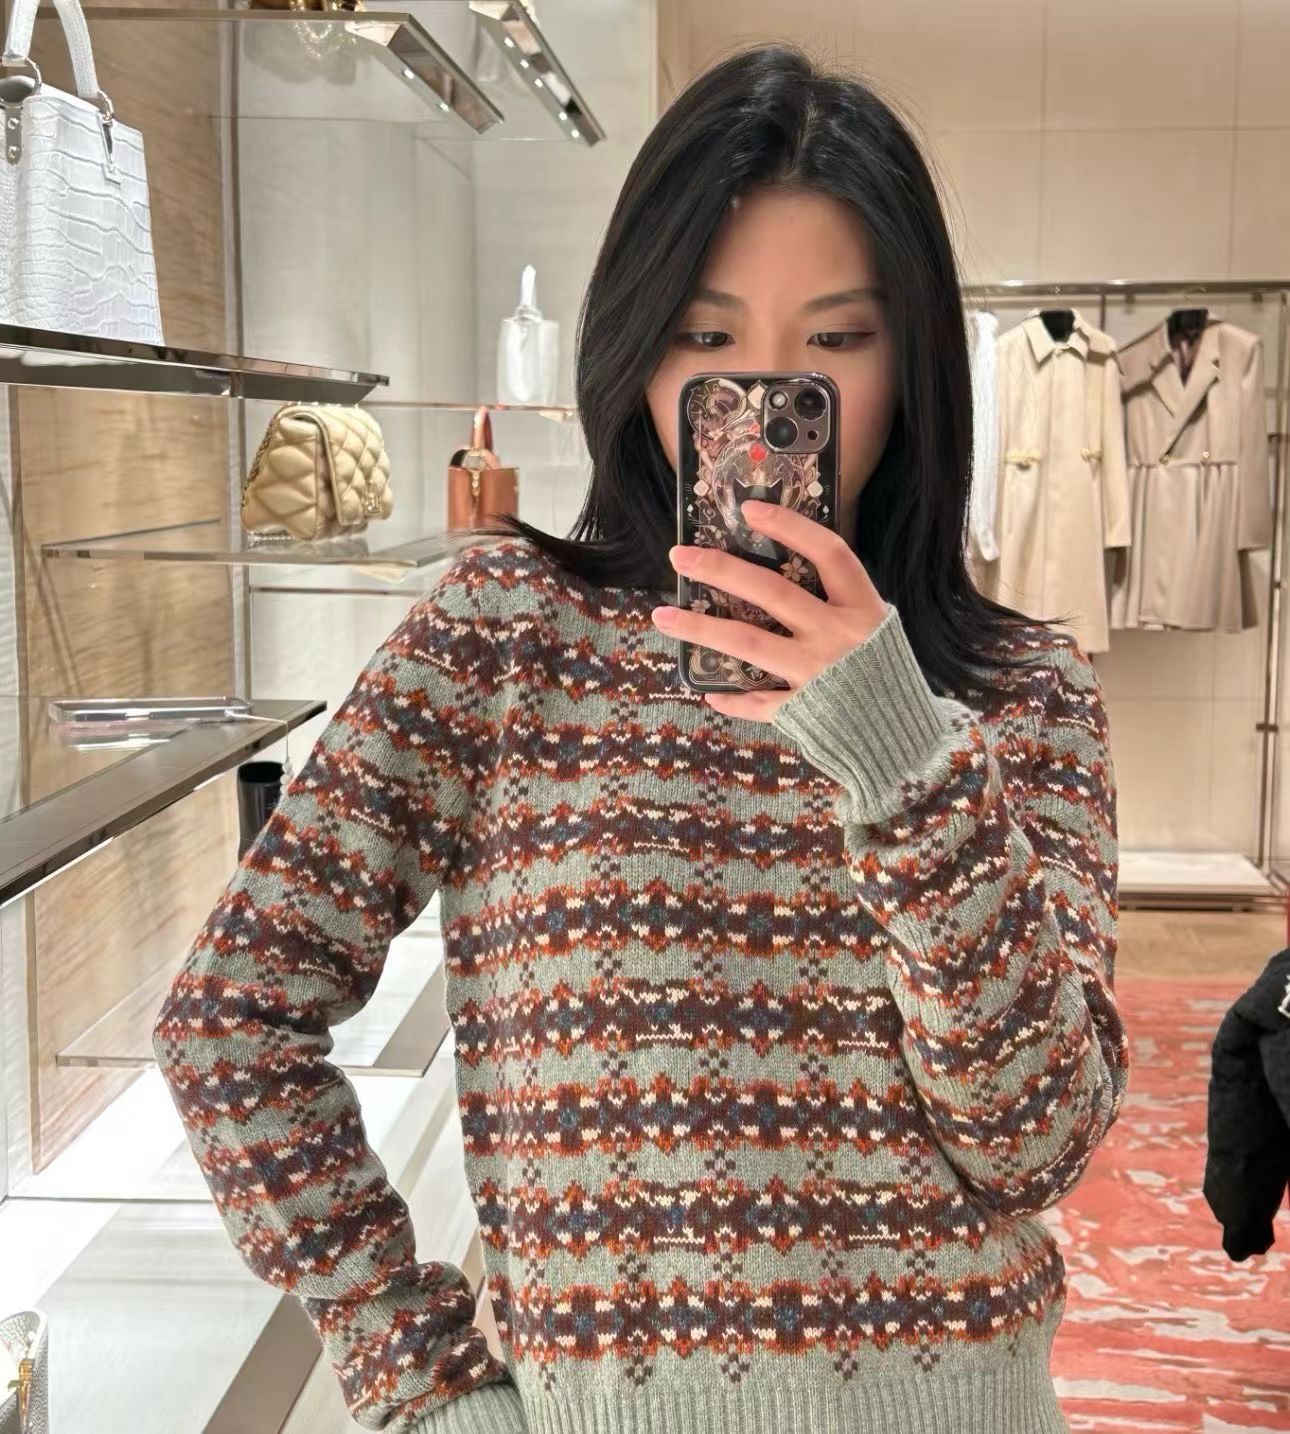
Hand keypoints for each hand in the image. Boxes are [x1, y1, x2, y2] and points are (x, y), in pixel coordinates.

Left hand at [652, 499, 887, 722]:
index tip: (749, 509)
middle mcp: (840, 635)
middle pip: (773, 592)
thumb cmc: (887, 679)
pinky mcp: (806, 711)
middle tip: (680, 557)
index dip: (790, 527)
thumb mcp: (877, 632)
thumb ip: (839, 608)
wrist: (907, 743)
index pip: (828, 553)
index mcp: (863, 608)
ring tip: (663, 617)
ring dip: (701, 628)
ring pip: (748, 642)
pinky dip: (732, 699)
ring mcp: (819, 674)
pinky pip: (758, 702)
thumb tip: (778, 583)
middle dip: (722, 570)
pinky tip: (709, 692)